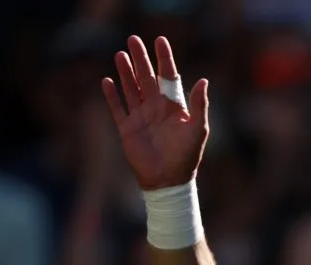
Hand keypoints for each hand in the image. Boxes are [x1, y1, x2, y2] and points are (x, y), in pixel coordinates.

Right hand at [102, 36, 208, 189]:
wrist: (168, 180)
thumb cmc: (186, 156)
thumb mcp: (197, 129)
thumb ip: (199, 105)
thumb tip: (204, 80)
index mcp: (174, 106)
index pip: (168, 76)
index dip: (164, 59)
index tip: (160, 40)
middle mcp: (156, 108)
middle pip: (146, 77)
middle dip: (140, 59)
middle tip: (133, 39)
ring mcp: (141, 118)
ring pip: (131, 89)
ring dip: (125, 72)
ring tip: (120, 54)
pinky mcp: (127, 129)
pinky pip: (117, 108)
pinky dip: (112, 95)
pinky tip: (107, 81)